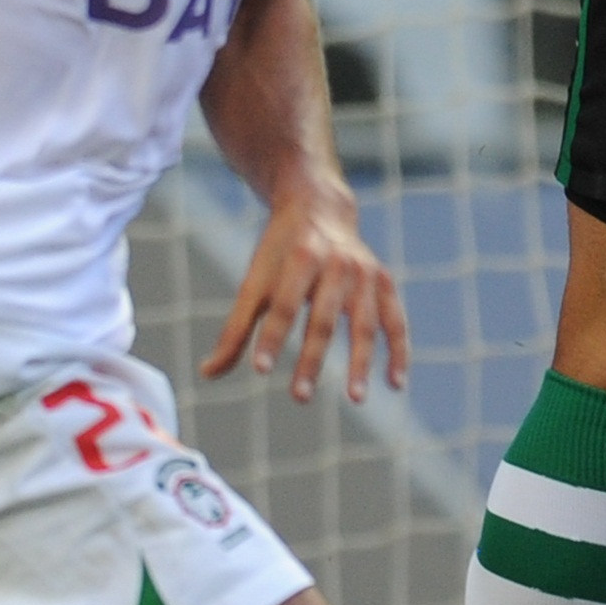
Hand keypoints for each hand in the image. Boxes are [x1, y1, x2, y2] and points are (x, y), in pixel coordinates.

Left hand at [202, 181, 408, 402]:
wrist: (320, 207)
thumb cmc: (280, 253)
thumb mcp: (255, 281)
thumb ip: (235, 329)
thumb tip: (207, 374)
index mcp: (300, 256)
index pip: (284, 304)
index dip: (272, 336)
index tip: (259, 369)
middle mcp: (337, 263)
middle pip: (324, 318)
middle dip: (313, 359)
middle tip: (300, 398)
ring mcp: (365, 273)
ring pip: (365, 323)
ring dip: (361, 361)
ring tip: (354, 398)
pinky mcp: (384, 283)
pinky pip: (395, 321)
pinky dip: (398, 351)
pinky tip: (394, 384)